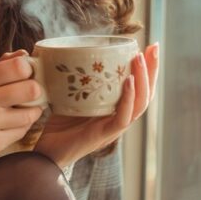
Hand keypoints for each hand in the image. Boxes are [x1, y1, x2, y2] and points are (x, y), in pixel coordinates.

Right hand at [0, 54, 44, 171]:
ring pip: (30, 114)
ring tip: (23, 110)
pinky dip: (21, 127)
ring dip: (31, 112)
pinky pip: (22, 131)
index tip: (26, 75)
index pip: (18, 67)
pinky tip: (12, 124)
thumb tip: (24, 54)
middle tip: (30, 94)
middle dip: (35, 91)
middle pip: (30, 89)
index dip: (29, 70)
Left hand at [13, 44, 158, 170]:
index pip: (140, 87)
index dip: (148, 68)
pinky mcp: (106, 135)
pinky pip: (124, 116)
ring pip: (140, 104)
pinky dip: (129, 99)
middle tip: (154, 47)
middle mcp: (120, 117)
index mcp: (116, 109)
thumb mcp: (70, 96)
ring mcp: (115, 127)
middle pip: (146, 93)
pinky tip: (129, 82)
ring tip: (139, 58)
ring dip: (142, 80)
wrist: (46, 154)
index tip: (150, 45)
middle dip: (152, 69)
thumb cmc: (58, 126)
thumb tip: (68, 51)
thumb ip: (76, 77)